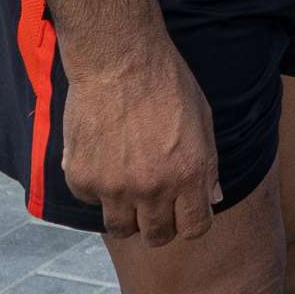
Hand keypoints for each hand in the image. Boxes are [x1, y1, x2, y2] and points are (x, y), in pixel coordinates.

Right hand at [64, 50, 221, 247]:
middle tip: (152, 203)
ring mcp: (114, 186)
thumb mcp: (202, 120)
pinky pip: (89, 200)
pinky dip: (95, 186)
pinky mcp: (82, 176)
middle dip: (158, 224)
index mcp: (189, 175)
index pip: (194, 228)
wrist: (118, 57)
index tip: (182, 212)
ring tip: (125, 187)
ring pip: (120, 228)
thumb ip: (207, 165)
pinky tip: (101, 157)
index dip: (190, 222)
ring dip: (125, 214)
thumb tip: (212, 199)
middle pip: (156, 236)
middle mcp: (152, 187)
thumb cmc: (165, 83)